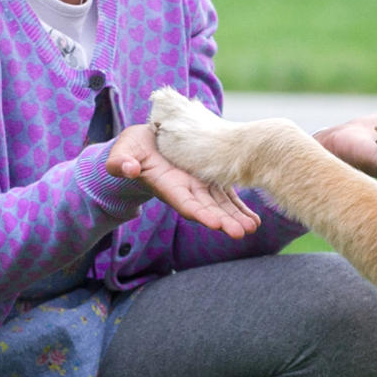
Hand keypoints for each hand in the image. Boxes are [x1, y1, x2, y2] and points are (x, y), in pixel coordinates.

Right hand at [107, 123, 259, 239]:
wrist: (145, 144)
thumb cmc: (131, 149)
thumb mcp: (123, 152)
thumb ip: (121, 161)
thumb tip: (127, 169)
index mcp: (167, 186)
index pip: (184, 203)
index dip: (199, 213)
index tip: (215, 223)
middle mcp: (185, 190)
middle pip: (207, 209)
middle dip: (224, 221)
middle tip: (242, 232)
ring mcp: (199, 186)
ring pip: (220, 204)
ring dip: (236, 216)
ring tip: (253, 227)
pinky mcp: (208, 179)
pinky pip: (226, 195)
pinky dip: (240, 207)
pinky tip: (255, 219)